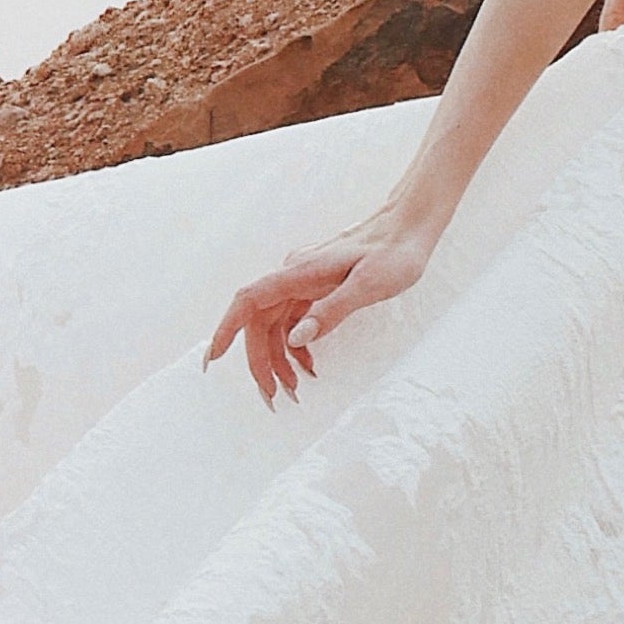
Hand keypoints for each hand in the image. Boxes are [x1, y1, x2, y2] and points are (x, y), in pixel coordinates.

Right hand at [203, 220, 431, 405]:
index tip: (213, 358)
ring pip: (275, 324)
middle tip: (272, 397)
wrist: (410, 226)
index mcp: (300, 272)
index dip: (226, 329)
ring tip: (291, 390)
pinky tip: (307, 366)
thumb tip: (297, 339)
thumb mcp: (369, 285)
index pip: (249, 301)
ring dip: (277, 358)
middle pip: (259, 321)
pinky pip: (293, 319)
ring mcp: (304, 281)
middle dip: (259, 361)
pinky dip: (295, 346)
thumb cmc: (395, 252)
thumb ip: (331, 311)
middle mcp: (294, 275)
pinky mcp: (315, 286)